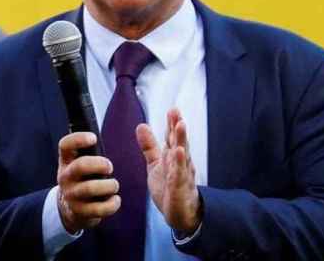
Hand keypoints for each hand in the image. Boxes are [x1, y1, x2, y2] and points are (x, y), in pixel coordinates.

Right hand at [56, 132, 120, 233]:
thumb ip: (89, 151)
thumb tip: (114, 132)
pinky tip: (115, 200)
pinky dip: (112, 204)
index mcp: (66, 161)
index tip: (94, 138)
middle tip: (109, 167)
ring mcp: (71, 195)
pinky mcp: (80, 212)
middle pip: (80, 166)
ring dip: (109, 185)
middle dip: (100, 164)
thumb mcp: (78, 163)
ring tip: (114, 185)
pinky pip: (99, 209)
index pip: (65, 145)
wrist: (70, 209)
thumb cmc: (82, 179)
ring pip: (90, 188)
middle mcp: (65, 177)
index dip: (78, 139)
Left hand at [136, 108, 201, 235]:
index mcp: (173, 157)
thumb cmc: (169, 187)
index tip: (172, 110)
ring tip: (180, 125)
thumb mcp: (156, 164)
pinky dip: (178, 163)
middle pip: (179, 142)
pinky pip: (179, 175)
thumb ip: (149, 146)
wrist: (180, 213)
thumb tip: (141, 125)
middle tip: (176, 112)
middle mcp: (180, 163)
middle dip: (178, 128)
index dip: (172, 124)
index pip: (173, 138)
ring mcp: (181, 175)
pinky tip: (177, 152)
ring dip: (181, 140)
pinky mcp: (179, 188)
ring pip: (182, 155)